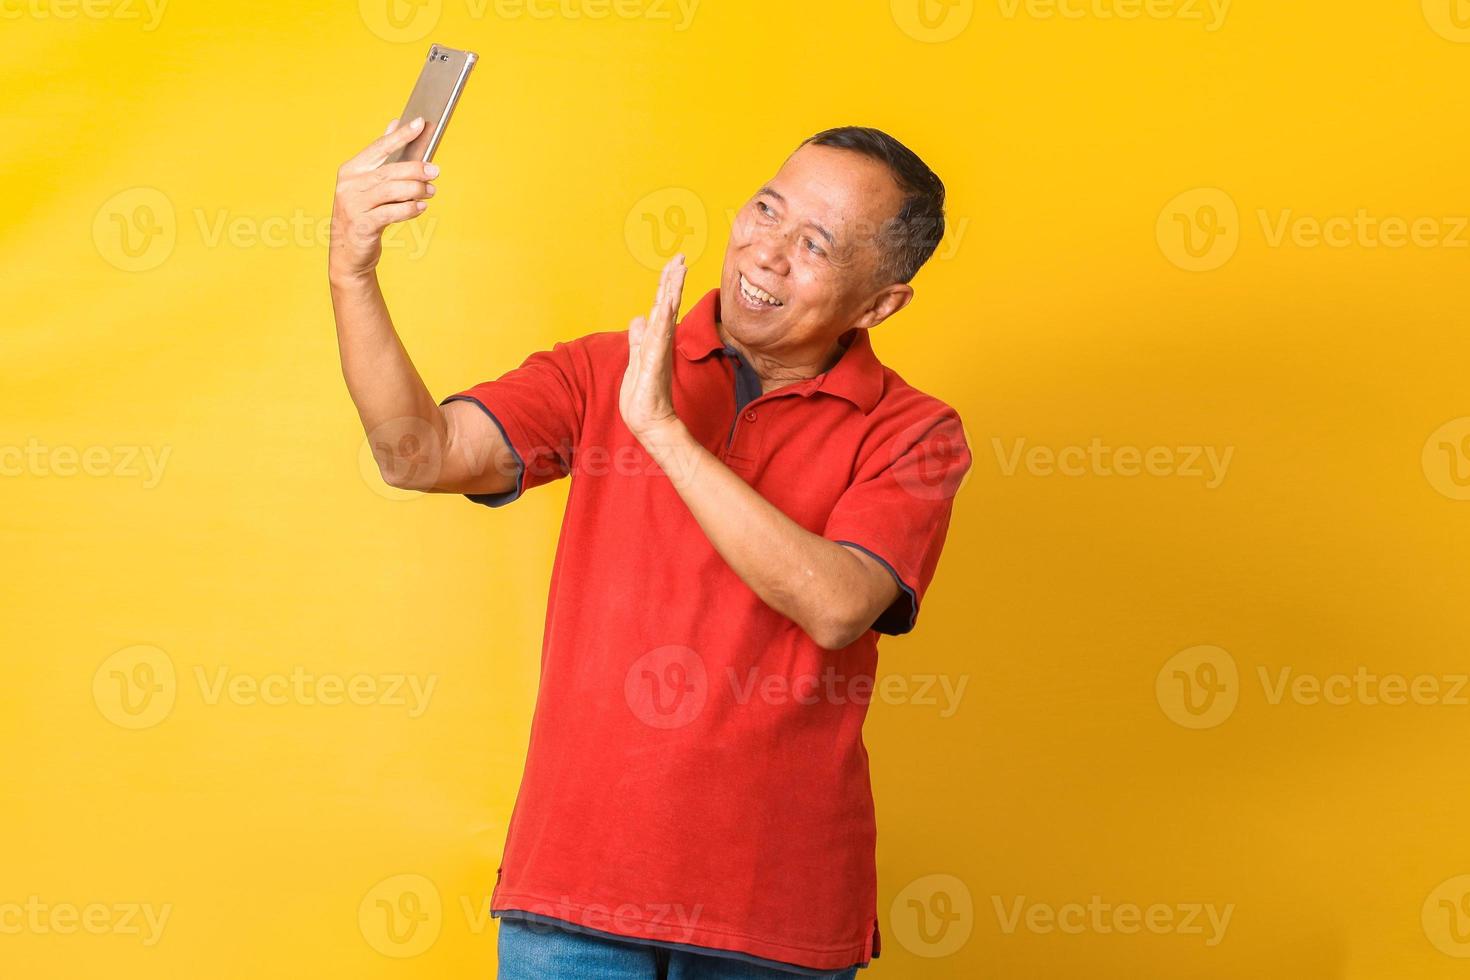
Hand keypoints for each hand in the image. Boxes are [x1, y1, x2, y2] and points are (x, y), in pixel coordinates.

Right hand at [329, 117, 438, 284]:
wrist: (349, 253)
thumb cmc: (364, 214)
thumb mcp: (369, 184)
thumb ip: (382, 156)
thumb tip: (395, 124)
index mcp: (351, 170)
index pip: (379, 147)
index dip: (401, 135)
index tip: (421, 123)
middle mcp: (349, 185)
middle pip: (389, 171)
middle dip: (415, 169)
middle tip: (435, 171)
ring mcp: (353, 205)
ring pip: (391, 191)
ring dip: (416, 190)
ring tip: (430, 192)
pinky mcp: (361, 225)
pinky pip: (391, 213)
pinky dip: (409, 209)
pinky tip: (421, 207)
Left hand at [619, 255, 688, 443]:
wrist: (649, 422)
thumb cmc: (644, 395)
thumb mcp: (636, 360)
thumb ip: (638, 339)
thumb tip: (639, 318)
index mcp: (656, 340)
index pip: (661, 307)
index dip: (667, 285)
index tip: (675, 263)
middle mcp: (660, 343)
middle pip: (667, 305)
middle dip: (673, 281)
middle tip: (681, 257)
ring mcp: (659, 353)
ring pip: (665, 317)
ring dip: (671, 293)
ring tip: (677, 271)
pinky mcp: (655, 365)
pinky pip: (659, 339)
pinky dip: (663, 322)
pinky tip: (666, 305)